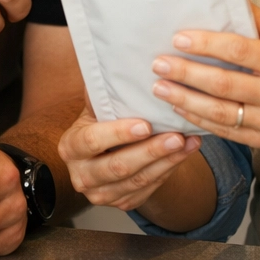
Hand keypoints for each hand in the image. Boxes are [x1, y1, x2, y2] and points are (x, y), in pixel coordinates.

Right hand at [57, 101, 200, 212]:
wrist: (110, 148)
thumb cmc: (104, 119)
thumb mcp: (98, 105)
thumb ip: (103, 88)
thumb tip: (114, 56)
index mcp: (70, 146)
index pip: (91, 141)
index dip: (118, 134)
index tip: (145, 124)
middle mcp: (81, 174)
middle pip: (118, 167)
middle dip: (150, 151)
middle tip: (176, 136)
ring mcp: (101, 194)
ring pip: (138, 181)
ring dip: (167, 161)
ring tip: (188, 142)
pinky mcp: (123, 203)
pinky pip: (149, 189)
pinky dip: (170, 170)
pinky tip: (185, 153)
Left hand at [151, 4, 259, 149]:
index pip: (240, 50)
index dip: (206, 44)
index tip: (178, 38)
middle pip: (224, 84)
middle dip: (187, 73)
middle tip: (159, 63)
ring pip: (221, 113)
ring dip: (185, 100)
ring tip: (160, 87)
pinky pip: (226, 132)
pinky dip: (199, 120)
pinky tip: (180, 107)